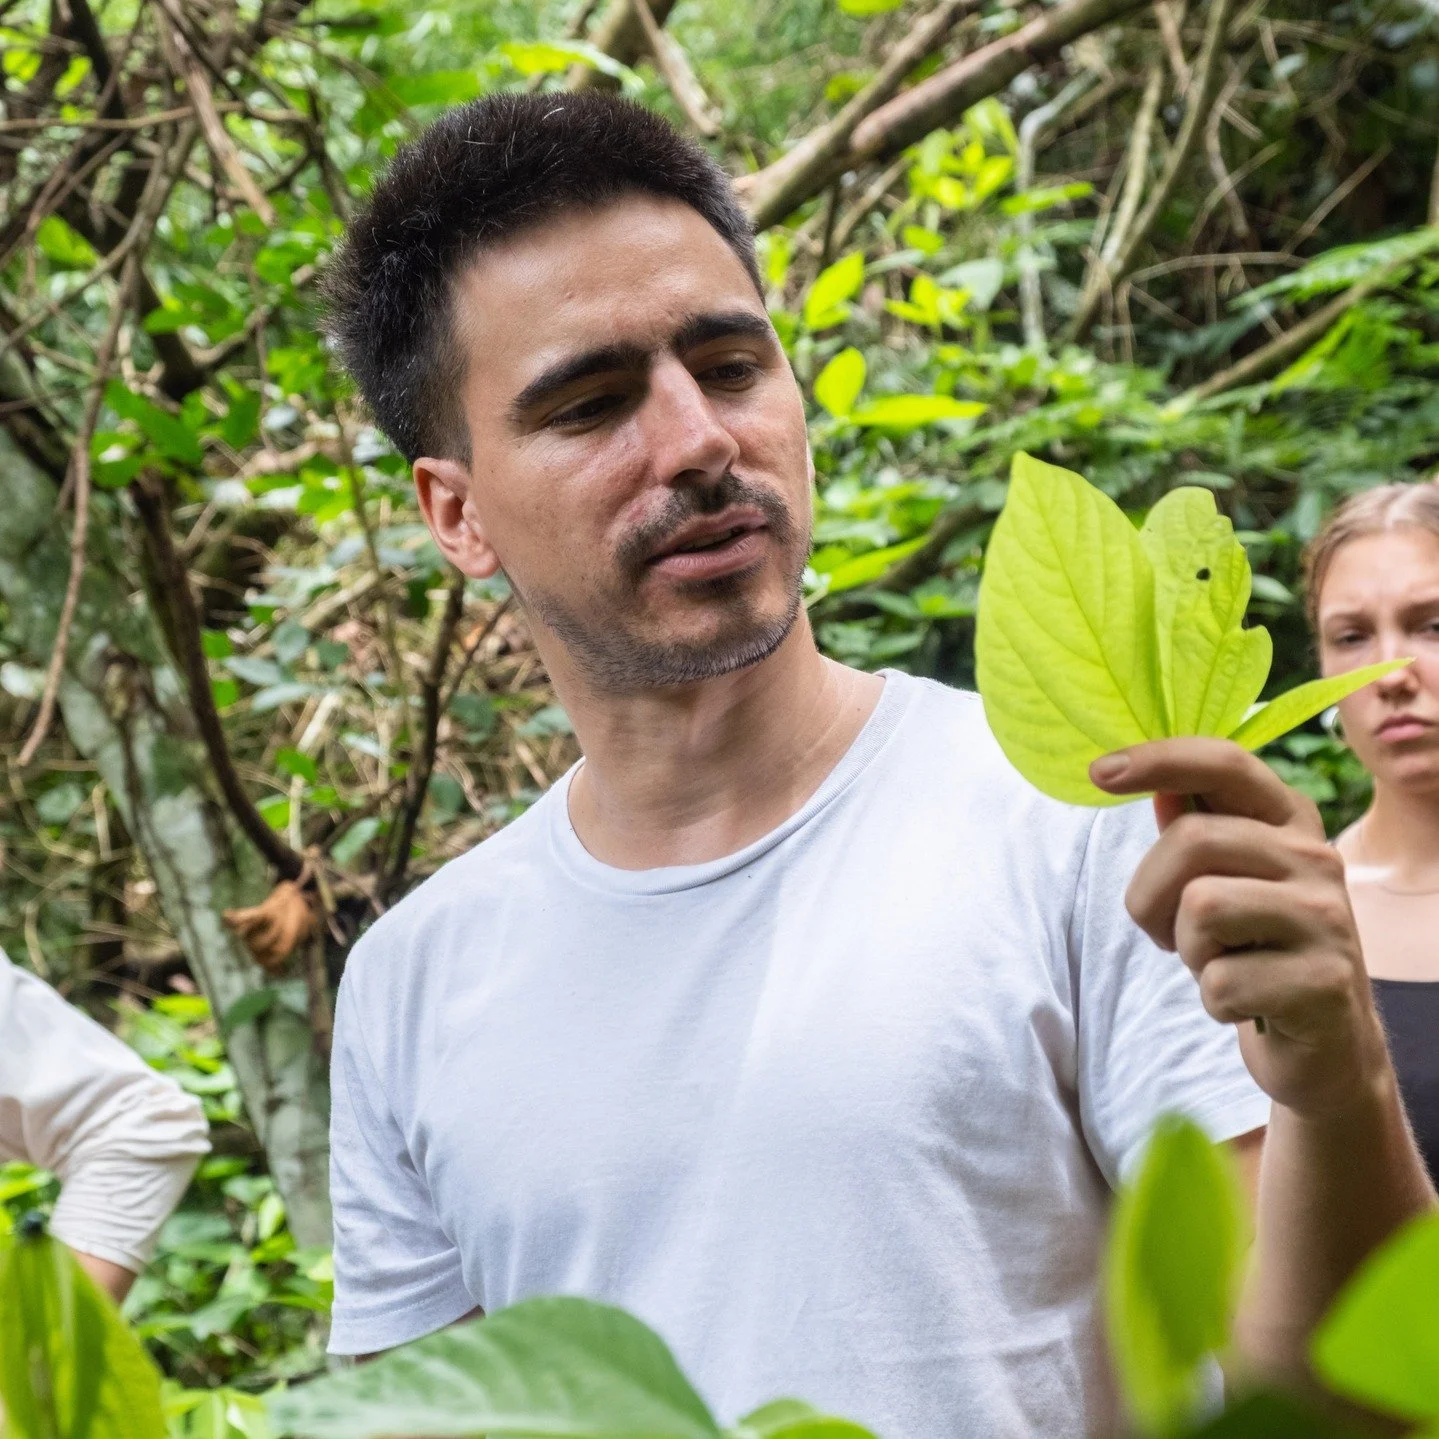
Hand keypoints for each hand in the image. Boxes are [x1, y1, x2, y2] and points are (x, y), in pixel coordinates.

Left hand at [1090, 737, 1391, 1119]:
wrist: (1327, 1040)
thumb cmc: (1257, 946)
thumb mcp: (1227, 879)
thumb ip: (1197, 829)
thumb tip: (1160, 784)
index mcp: (1289, 820)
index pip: (1223, 763)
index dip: (1159, 759)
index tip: (1099, 772)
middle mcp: (1316, 857)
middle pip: (1191, 840)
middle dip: (1151, 895)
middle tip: (1170, 934)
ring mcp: (1327, 918)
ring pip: (1201, 907)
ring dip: (1188, 950)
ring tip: (1222, 963)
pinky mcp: (1325, 981)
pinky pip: (1221, 982)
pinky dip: (1215, 1001)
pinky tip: (1248, 1001)